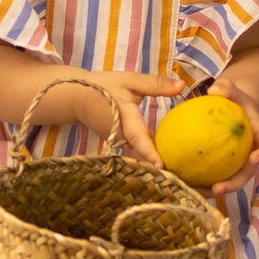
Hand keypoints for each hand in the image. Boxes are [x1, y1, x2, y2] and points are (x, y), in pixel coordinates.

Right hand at [51, 69, 182, 165]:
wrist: (77, 97)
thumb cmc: (103, 87)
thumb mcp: (130, 81)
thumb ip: (155, 84)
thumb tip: (182, 86)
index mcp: (124, 117)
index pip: (137, 137)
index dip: (148, 151)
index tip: (160, 165)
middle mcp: (120, 135)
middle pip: (139, 155)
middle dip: (155, 167)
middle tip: (177, 177)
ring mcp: (117, 143)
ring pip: (137, 157)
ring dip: (151, 164)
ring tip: (173, 174)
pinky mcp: (118, 145)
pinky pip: (134, 153)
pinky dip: (146, 157)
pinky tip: (164, 159)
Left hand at [204, 75, 258, 199]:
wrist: (234, 111)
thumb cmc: (235, 101)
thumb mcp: (233, 90)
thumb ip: (227, 87)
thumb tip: (214, 90)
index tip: (254, 159)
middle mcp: (252, 156)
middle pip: (247, 174)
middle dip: (234, 184)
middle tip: (217, 188)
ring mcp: (239, 165)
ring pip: (229, 182)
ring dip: (214, 191)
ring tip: (196, 193)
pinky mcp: (225, 169)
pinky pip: (214, 178)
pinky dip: (202, 184)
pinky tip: (184, 184)